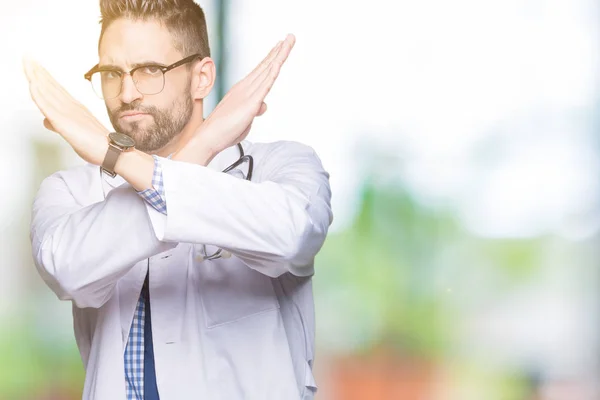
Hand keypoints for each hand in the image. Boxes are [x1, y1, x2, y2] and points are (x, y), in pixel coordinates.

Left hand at [23, 58, 109, 164]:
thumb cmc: (98, 145)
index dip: (44, 77)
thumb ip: (58, 125)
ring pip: (48, 91)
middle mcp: (71, 107)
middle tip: (28, 57)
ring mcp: (67, 113)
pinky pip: (48, 106)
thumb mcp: (74, 133)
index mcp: (74, 108)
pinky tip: (33, 84)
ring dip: (36, 76)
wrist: (112, 151)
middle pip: (50, 86)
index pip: (55, 89)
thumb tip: (46, 120)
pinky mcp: (64, 122)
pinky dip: (39, 94)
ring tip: (28, 62)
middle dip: (38, 71)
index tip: (34, 65)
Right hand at [173, 34, 295, 163]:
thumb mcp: (246, 119)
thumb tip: (264, 104)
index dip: (271, 58)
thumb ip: (255, 110)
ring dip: (279, 55)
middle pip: (266, 66)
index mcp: (244, 90)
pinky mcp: (250, 104)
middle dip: (279, 51)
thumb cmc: (225, 131)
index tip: (280, 46)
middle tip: (290, 37)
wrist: (208, 138)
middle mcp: (246, 88)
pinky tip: (279, 63)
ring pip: (268, 71)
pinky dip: (272, 73)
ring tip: (289, 41)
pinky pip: (264, 86)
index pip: (261, 71)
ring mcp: (248, 94)